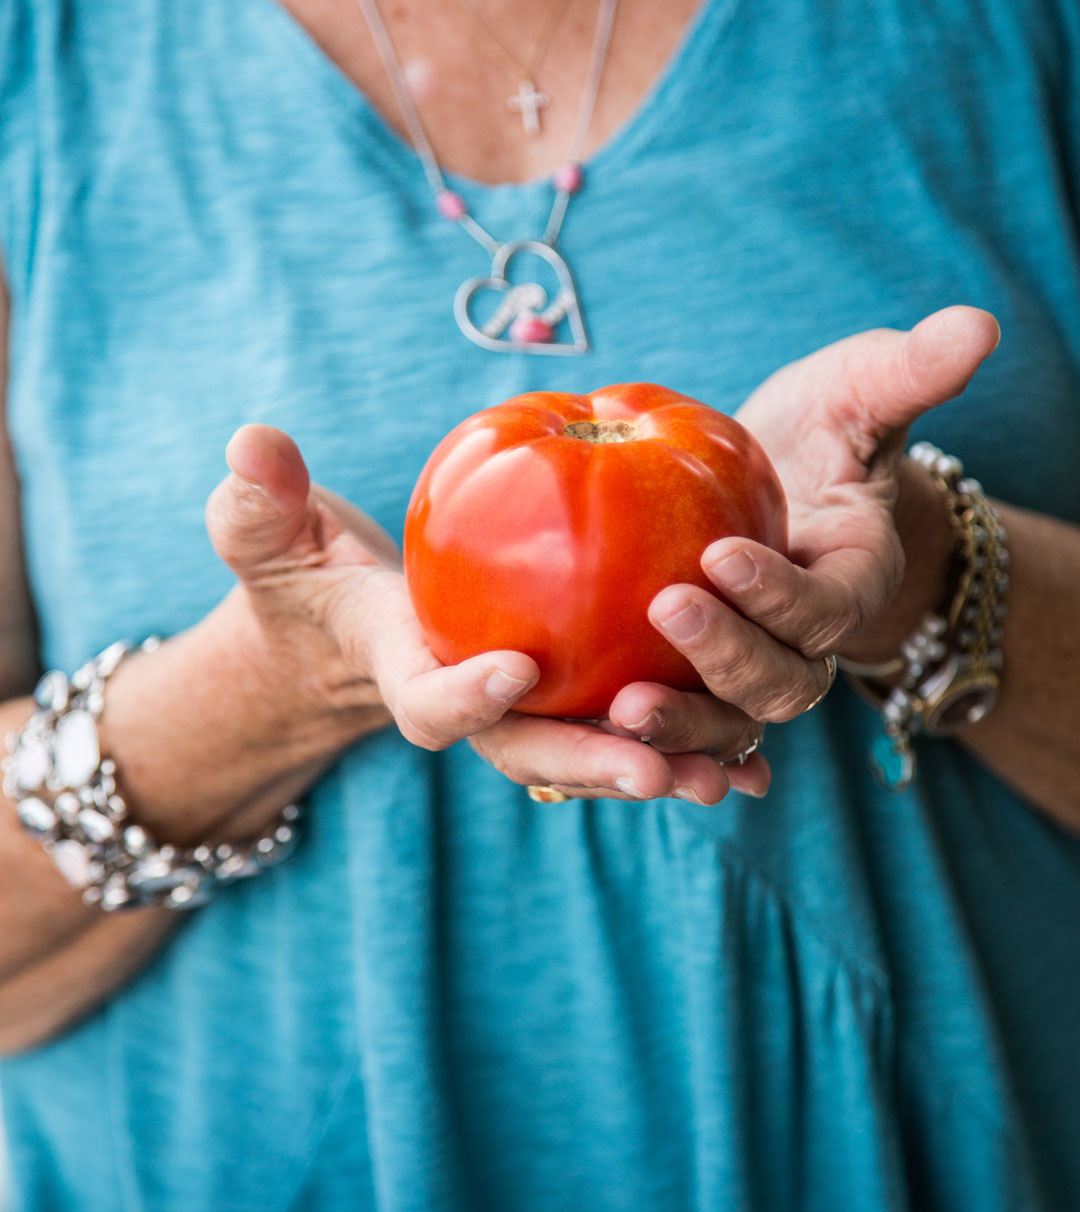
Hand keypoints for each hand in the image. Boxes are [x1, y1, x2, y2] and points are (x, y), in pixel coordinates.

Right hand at [208, 427, 748, 802]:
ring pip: (598, 751)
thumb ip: (259, 503)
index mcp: (406, 677)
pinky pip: (634, 729)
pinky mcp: (570, 702)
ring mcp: (528, 715)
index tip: (515, 669)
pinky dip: (690, 743)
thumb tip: (250, 441)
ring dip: (663, 765)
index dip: (467, 697)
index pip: (431, 703)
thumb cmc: (309, 578)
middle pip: (535, 750)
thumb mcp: (272, 539)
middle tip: (658, 768)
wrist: (350, 628)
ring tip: (733, 771)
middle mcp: (477, 713)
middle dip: (593, 765)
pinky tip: (762, 757)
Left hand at [606, 306, 1001, 754]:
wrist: (776, 483)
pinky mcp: (703, 682)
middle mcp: (810, 642)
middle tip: (664, 609)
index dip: (782, 595)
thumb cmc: (820, 431)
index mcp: (854, 581)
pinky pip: (683, 726)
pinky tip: (595, 733)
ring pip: (732, 722)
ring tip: (622, 706)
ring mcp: (756, 669)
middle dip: (728, 658)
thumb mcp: (858, 392)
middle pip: (785, 684)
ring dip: (683, 724)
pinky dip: (650, 743)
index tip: (721, 556)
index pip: (828, 608)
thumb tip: (977, 325)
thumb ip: (908, 372)